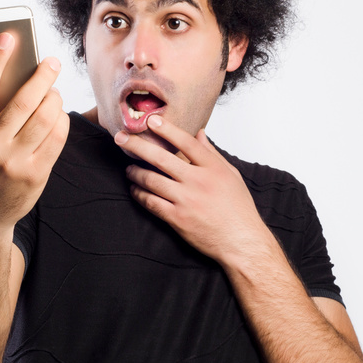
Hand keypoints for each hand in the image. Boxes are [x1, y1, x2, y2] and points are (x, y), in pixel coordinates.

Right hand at [0, 32, 69, 239]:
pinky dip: (61, 121)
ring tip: (54, 90)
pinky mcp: (35, 176)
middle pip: (22, 101)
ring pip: (44, 119)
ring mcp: (14, 163)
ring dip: (54, 98)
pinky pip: (56, 139)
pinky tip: (58, 113)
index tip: (9, 37)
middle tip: (52, 62)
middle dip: (40, 76)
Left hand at [115, 115, 274, 264]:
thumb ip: (212, 154)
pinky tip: (134, 189)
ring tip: (129, 168)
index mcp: (213, 168)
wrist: (241, 242)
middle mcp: (198, 182)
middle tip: (121, 139)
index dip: (167, 129)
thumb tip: (199, 133)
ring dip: (135, 172)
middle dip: (137, 146)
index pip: (186, 142)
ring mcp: (186, 200)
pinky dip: (139, 194)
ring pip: (151, 180)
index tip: (151, 121)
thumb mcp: (231, 175)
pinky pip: (151, 202)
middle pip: (161, 158)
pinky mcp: (177, 219)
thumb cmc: (238, 209)